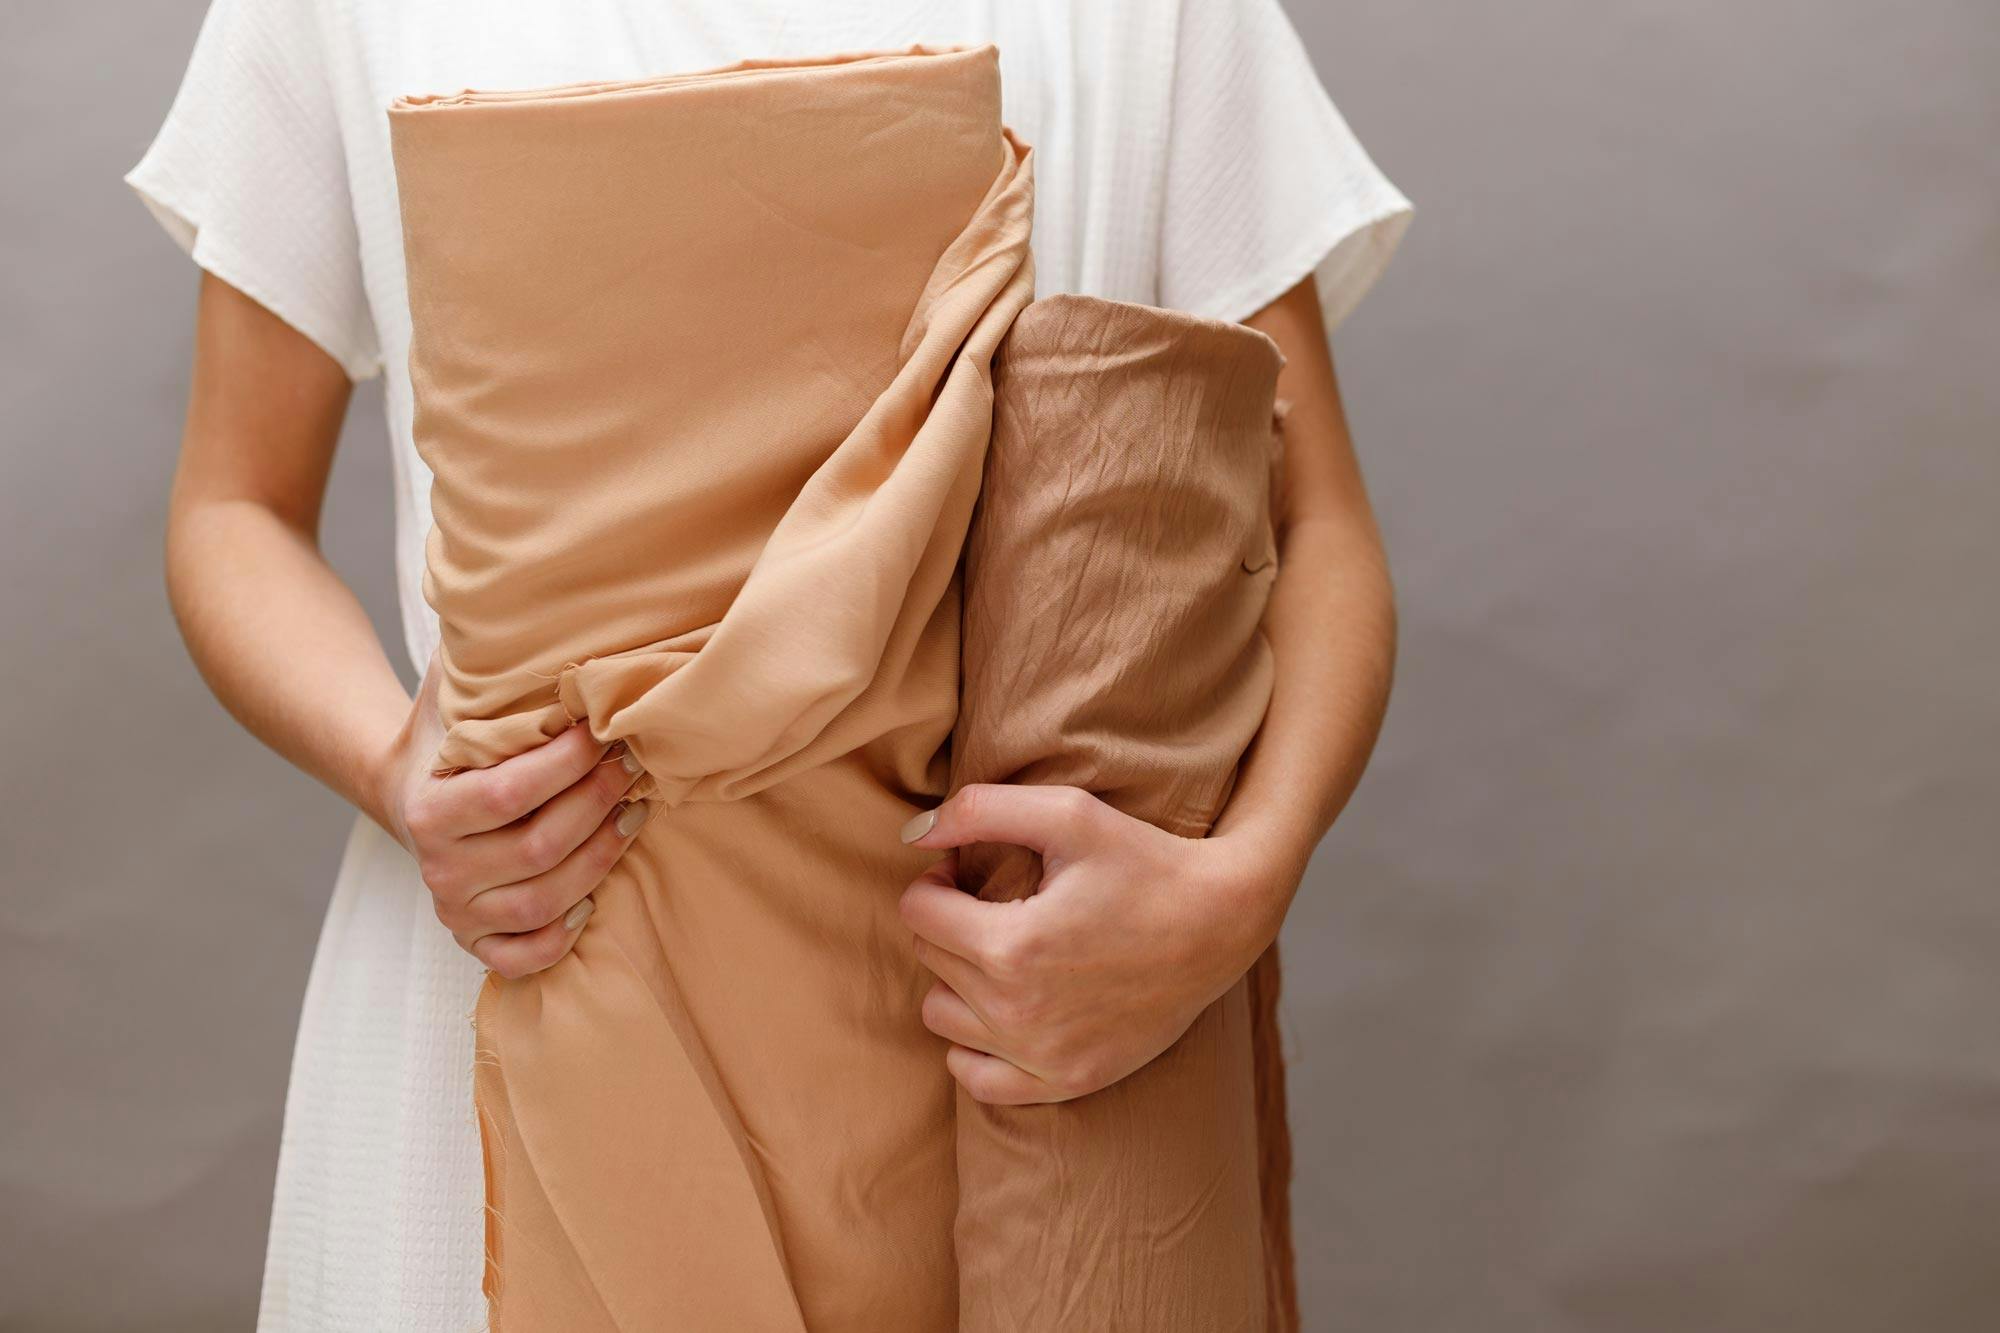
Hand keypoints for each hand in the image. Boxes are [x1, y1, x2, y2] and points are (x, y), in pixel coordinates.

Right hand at [376, 659, 649, 977]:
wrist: (407, 787)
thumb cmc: (449, 733)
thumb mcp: (456, 690)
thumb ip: (487, 663)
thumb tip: (532, 613)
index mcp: (427, 811)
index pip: (509, 792)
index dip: (568, 765)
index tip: (606, 731)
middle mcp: (437, 868)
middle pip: (538, 847)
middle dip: (599, 803)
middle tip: (637, 766)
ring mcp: (456, 911)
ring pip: (545, 901)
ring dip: (602, 859)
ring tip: (635, 814)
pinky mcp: (476, 942)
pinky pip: (525, 957)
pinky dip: (564, 933)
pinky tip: (595, 896)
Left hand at [896, 785, 1289, 1104]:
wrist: (1223, 922)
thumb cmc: (1146, 860)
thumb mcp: (1068, 813)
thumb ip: (978, 810)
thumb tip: (912, 834)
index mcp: (1011, 945)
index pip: (916, 912)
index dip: (937, 881)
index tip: (968, 872)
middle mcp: (1018, 1012)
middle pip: (929, 961)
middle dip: (948, 923)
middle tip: (995, 903)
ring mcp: (1042, 1056)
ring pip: (941, 1018)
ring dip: (956, 981)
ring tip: (1001, 952)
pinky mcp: (1067, 1081)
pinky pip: (977, 1079)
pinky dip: (973, 1045)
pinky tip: (1002, 1008)